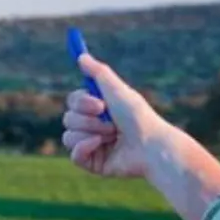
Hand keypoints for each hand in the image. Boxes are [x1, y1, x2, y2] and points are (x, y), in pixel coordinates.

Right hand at [61, 53, 170, 178]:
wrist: (151, 146)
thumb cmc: (138, 116)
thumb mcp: (117, 89)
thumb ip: (98, 72)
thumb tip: (81, 56)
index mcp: (98, 109)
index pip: (73, 101)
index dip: (81, 102)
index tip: (100, 104)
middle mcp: (93, 126)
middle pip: (68, 118)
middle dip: (88, 120)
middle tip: (111, 122)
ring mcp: (92, 146)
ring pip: (68, 136)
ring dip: (90, 132)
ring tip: (113, 136)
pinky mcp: (93, 164)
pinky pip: (74, 155)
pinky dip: (85, 148)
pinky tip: (102, 145)